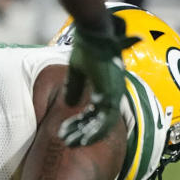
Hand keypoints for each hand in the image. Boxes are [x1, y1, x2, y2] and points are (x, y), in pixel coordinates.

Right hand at [58, 18, 137, 146]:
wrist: (94, 36)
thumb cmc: (87, 48)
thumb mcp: (77, 71)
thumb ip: (75, 87)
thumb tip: (70, 104)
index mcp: (107, 88)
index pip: (95, 113)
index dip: (80, 124)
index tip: (64, 131)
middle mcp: (113, 94)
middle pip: (100, 123)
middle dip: (82, 133)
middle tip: (66, 142)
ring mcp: (115, 95)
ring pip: (103, 125)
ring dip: (86, 135)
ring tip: (69, 143)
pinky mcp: (113, 95)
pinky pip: (107, 121)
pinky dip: (95, 131)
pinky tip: (82, 139)